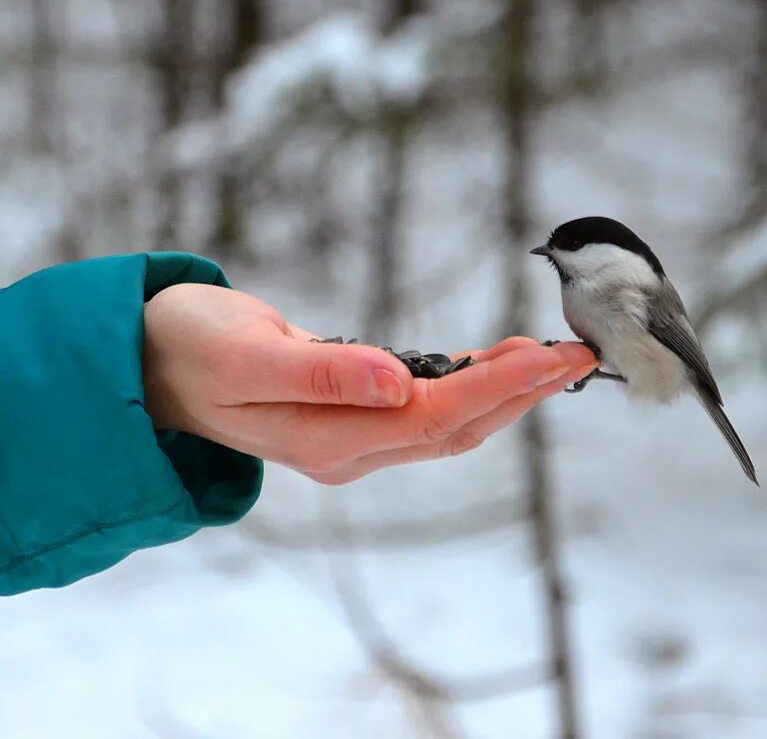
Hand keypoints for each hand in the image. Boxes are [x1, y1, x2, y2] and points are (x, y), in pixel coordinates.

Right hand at [142, 284, 596, 483]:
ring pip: (448, 424)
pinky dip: (469, 386)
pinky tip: (494, 363)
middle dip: (521, 392)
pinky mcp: (353, 419)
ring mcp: (353, 439)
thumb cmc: (192, 352)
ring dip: (504, 393)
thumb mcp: (244, 357)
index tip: (550, 357)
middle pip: (456, 428)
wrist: (152, 366)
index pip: (435, 417)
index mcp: (328, 439)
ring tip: (551, 359)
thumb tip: (397, 382)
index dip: (498, 387)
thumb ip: (320, 374)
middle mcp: (351, 449)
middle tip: (577, 355)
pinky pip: (427, 410)